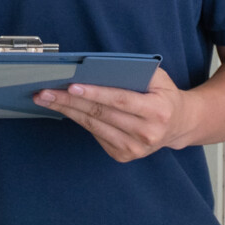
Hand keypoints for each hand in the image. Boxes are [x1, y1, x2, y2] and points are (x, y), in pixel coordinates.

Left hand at [35, 66, 196, 161]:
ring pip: (93, 126)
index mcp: (157, 112)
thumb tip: (100, 68)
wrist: (179, 126)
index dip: (95, 93)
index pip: (120, 100)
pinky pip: (96, 134)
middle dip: (69, 101)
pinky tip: (64, 109)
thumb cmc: (164, 96)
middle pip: (100, 114)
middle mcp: (146, 134)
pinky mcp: (123, 156)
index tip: (71, 86)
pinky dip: (79, 120)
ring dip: (67, 111)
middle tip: (45, 92)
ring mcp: (134, 149)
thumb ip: (136, 72)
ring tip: (46, 99)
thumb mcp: (159, 79)